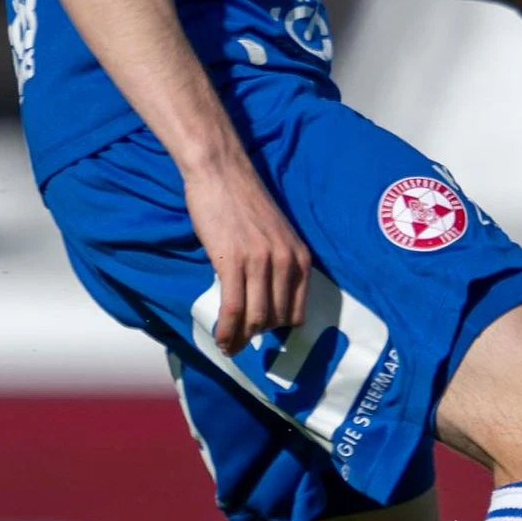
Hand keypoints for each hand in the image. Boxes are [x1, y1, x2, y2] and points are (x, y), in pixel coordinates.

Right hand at [183, 154, 311, 350]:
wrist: (222, 173)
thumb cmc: (244, 202)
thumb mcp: (276, 236)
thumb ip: (278, 263)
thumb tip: (267, 297)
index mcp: (300, 257)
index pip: (297, 311)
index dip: (279, 330)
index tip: (262, 338)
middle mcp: (286, 262)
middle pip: (275, 318)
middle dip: (257, 337)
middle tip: (239, 346)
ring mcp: (261, 263)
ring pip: (255, 318)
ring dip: (240, 339)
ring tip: (228, 347)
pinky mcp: (233, 262)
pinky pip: (233, 308)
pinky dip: (227, 330)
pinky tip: (220, 339)